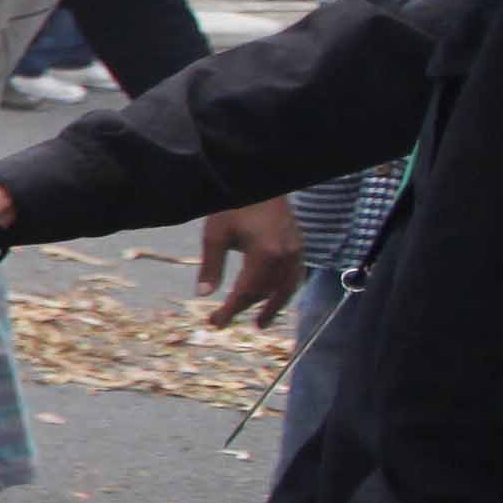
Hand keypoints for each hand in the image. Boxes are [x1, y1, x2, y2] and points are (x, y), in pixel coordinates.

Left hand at [198, 197, 301, 329]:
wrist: (258, 179)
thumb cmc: (234, 204)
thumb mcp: (215, 234)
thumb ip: (211, 266)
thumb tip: (203, 295)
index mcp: (266, 255)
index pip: (247, 293)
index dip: (230, 311)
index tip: (215, 324)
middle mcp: (286, 256)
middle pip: (266, 292)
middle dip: (245, 308)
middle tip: (225, 322)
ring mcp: (296, 250)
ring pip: (286, 287)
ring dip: (273, 305)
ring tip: (260, 322)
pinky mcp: (299, 243)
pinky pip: (295, 275)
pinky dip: (285, 289)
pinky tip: (276, 296)